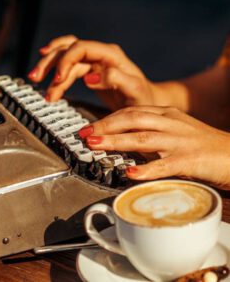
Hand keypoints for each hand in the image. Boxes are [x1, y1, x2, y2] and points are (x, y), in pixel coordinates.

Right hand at [28, 35, 158, 108]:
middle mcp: (101, 55)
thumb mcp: (134, 90)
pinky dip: (57, 76)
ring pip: (65, 57)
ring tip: (37, 81)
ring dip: (49, 68)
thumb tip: (89, 76)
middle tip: (36, 77)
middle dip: (50, 62)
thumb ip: (116, 80)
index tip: (56, 80)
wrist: (145, 101)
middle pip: (68, 49)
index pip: (81, 48)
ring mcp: (94, 62)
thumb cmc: (143, 97)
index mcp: (111, 56)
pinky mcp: (90, 71)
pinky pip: (69, 68)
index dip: (65, 61)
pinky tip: (50, 84)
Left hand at [78, 106, 229, 189]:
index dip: (107, 119)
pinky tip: (130, 173)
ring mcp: (180, 141)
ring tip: (95, 146)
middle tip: (84, 135)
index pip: (131, 112)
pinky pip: (165, 165)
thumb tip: (122, 139)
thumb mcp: (174, 130)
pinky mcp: (190, 160)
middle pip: (132, 120)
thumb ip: (150, 132)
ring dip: (117, 141)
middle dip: (105, 126)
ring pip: (143, 138)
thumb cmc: (201, 144)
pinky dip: (146, 169)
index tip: (89, 128)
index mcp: (165, 115)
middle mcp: (170, 123)